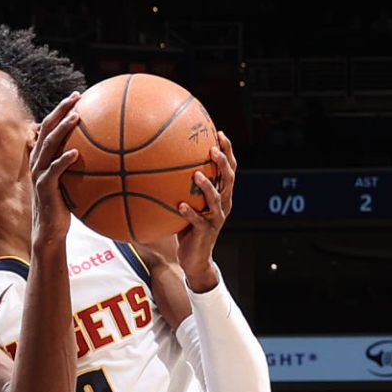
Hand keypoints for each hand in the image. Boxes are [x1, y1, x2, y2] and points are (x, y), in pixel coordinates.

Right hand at [30, 91, 81, 244]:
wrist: (50, 229)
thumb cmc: (64, 205)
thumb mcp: (72, 182)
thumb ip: (81, 167)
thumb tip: (109, 157)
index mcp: (43, 156)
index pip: (50, 126)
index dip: (61, 109)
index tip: (78, 96)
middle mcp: (38, 161)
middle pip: (47, 128)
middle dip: (61, 110)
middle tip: (76, 97)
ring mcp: (40, 173)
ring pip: (49, 145)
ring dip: (62, 129)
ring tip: (76, 117)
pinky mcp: (45, 187)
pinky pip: (55, 171)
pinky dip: (64, 160)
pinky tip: (77, 153)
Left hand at [175, 131, 236, 291]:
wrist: (195, 258)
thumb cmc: (188, 228)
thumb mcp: (188, 203)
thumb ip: (182, 187)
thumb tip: (161, 164)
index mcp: (222, 195)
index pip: (230, 169)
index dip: (228, 151)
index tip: (219, 133)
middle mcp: (223, 204)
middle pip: (229, 179)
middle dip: (222, 163)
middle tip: (213, 149)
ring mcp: (216, 219)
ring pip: (217, 199)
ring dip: (207, 186)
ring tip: (197, 174)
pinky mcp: (205, 232)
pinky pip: (198, 220)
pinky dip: (190, 212)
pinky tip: (180, 205)